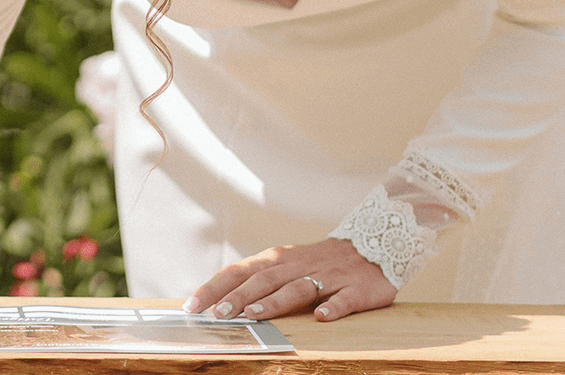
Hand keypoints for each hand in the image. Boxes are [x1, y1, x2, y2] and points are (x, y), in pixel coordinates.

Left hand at [185, 238, 393, 322]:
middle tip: (217, 314)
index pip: (238, 272)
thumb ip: (256, 280)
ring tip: (254, 314)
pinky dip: (332, 307)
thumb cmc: (317, 263)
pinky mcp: (355, 289)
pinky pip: (343, 299)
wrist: (372, 247)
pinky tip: (321, 317)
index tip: (192, 306)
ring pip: (297, 288)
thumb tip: (218, 300)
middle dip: (237, 297)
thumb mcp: (284, 265)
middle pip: (262, 280)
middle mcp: (296, 266)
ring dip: (274, 301)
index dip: (214, 288)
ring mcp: (327, 277)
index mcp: (276, 260)